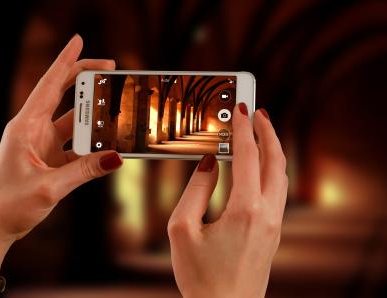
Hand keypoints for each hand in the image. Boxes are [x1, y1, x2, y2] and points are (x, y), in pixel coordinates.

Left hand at [0, 35, 122, 296]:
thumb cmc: (9, 206)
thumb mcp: (49, 187)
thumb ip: (85, 171)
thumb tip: (117, 157)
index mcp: (25, 126)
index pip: (49, 85)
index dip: (66, 61)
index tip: (79, 40)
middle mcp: (33, 130)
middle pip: (63, 95)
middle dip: (86, 79)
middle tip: (111, 67)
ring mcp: (42, 145)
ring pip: (74, 122)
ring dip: (94, 117)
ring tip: (117, 108)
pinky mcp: (51, 160)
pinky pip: (77, 146)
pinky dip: (93, 144)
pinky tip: (109, 146)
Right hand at [168, 105, 287, 297]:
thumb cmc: (200, 276)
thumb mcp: (182, 229)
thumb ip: (195, 189)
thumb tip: (208, 163)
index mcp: (245, 209)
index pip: (246, 156)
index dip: (243, 129)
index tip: (241, 108)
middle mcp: (267, 213)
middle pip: (275, 161)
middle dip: (268, 132)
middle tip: (258, 113)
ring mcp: (274, 225)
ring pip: (279, 176)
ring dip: (272, 151)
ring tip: (260, 134)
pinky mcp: (272, 233)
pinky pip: (276, 192)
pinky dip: (270, 170)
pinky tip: (258, 169)